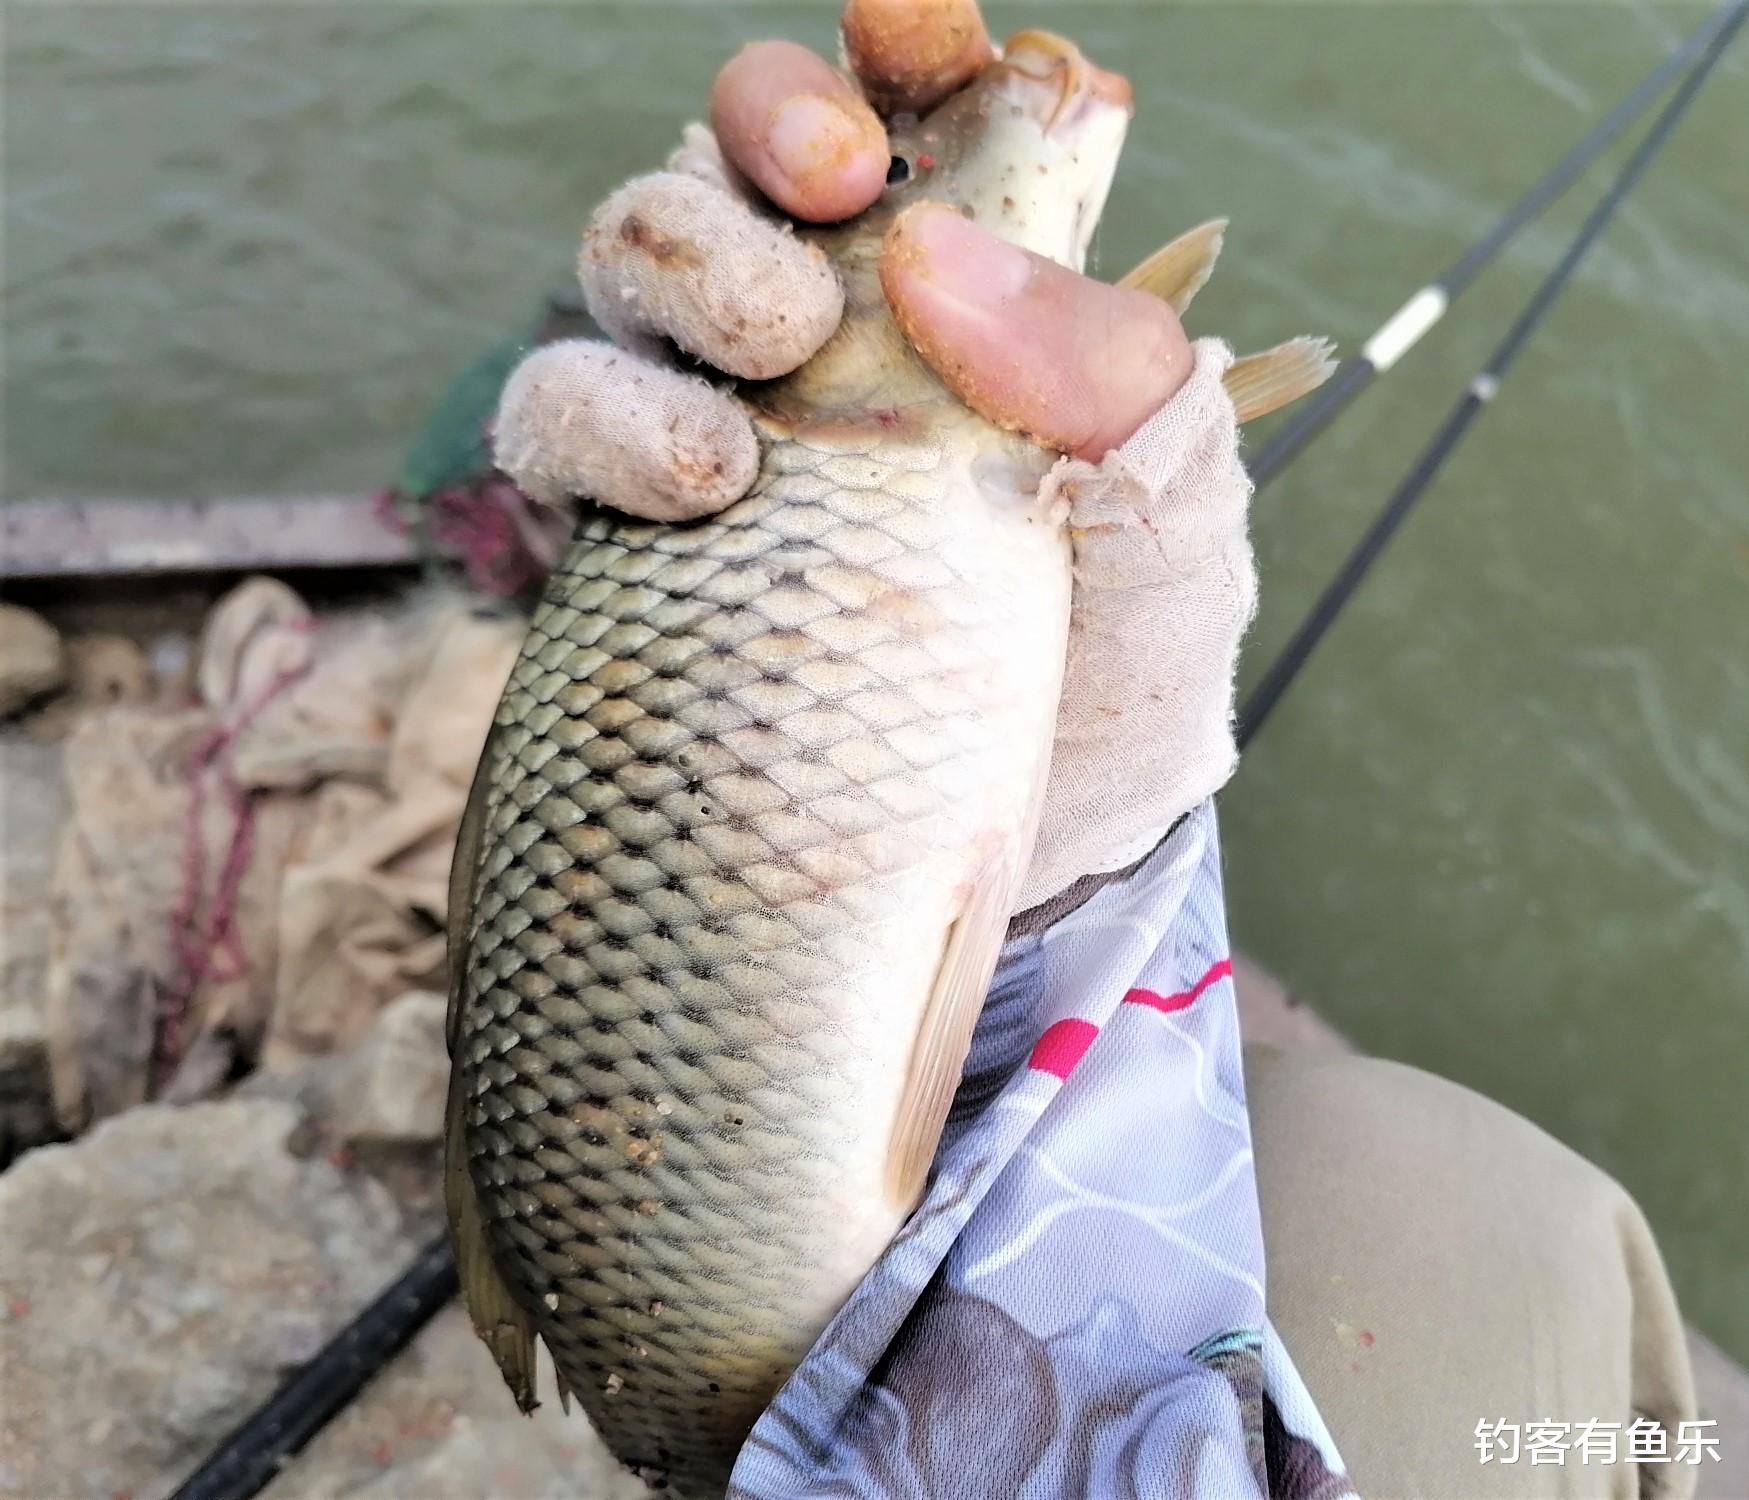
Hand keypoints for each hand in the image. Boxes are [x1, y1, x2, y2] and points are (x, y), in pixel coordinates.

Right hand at [492, 0, 1254, 911]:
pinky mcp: (632, 525)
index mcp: (973, 294)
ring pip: (628, 250)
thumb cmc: (1121, 672)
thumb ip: (1114, 373)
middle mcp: (833, 332)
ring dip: (678, 268)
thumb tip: (932, 257)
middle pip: (742, 143)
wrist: (1030, 846)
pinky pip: (558, 412)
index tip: (910, 21)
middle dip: (772, 131)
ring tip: (766, 392)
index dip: (898, 43)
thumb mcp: (1172, 524)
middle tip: (836, 202)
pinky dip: (598, 417)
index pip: (917, 113)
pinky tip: (696, 487)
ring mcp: (720, 417)